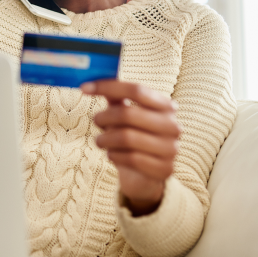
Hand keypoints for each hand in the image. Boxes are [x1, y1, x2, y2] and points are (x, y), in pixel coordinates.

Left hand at [82, 80, 180, 216]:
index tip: (84, 88)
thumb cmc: (133, 139)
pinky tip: (112, 154)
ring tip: (100, 141)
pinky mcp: (164, 169)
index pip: (137, 90)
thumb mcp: (125, 117)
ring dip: (105, 139)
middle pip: (128, 114)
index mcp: (165, 106)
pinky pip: (130, 158)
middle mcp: (172, 125)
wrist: (144, 176)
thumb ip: (115, 99)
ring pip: (127, 137)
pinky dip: (114, 155)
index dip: (108, 87)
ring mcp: (171, 148)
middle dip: (104, 117)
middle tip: (96, 121)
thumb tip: (93, 80)